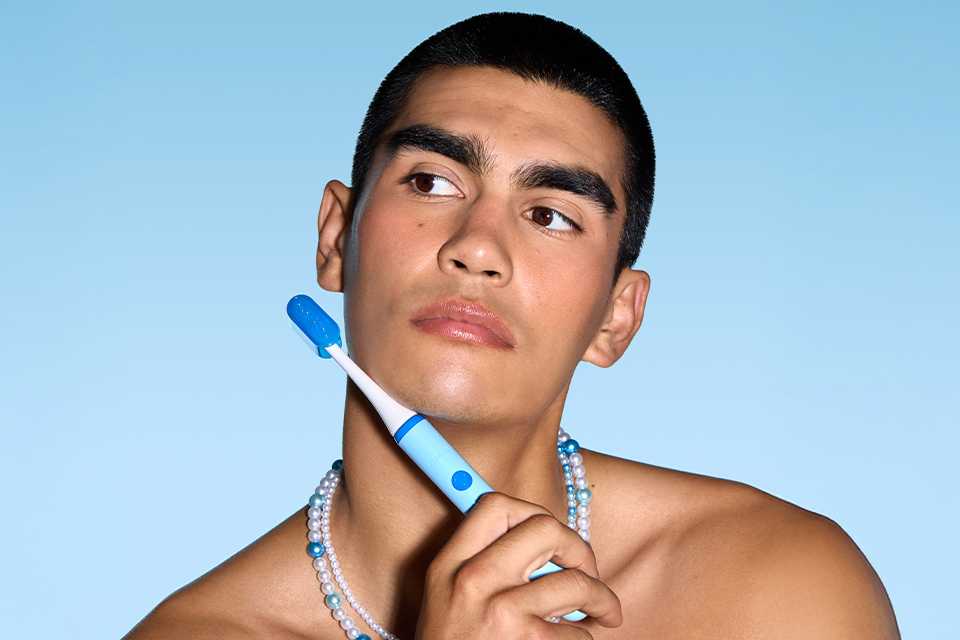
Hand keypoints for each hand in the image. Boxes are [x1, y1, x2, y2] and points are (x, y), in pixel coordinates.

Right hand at [415, 492, 621, 638]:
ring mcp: (501, 612)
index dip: (532, 512)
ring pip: (577, 583)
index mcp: (450, 563)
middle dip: (579, 548)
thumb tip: (541, 537)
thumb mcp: (445, 598)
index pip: (495, 506)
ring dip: (601, 601)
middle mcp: (473, 580)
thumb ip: (479, 562)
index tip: (549, 535)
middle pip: (545, 529)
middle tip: (587, 570)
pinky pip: (577, 632)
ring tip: (604, 614)